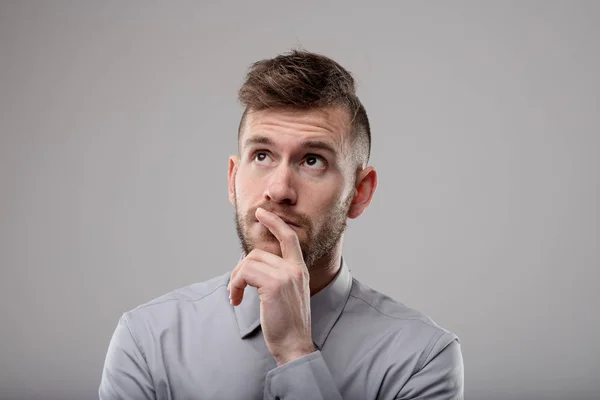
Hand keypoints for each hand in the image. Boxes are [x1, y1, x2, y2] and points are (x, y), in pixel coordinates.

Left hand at [227, 207, 315, 364]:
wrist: (294, 345)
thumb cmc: (287, 323)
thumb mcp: (287, 294)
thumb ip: (277, 276)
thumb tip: (252, 266)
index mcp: (300, 269)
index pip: (289, 238)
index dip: (275, 223)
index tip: (261, 213)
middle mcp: (295, 269)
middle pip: (258, 253)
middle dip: (240, 269)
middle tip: (234, 288)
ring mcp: (286, 276)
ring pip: (249, 262)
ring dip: (235, 279)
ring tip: (235, 296)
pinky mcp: (274, 285)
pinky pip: (245, 274)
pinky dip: (235, 285)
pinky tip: (236, 300)